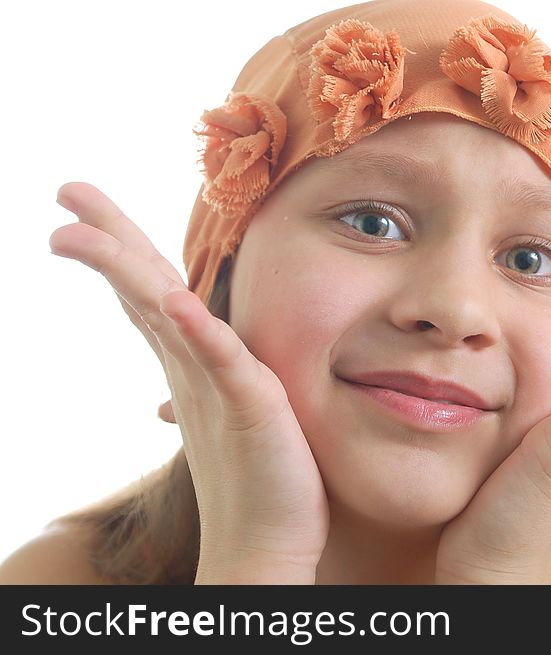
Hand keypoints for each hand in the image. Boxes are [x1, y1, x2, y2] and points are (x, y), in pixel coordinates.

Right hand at [49, 182, 329, 583]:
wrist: (266, 543)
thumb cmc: (259, 473)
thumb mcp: (232, 403)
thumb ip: (212, 367)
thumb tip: (189, 347)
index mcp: (191, 362)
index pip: (150, 292)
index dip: (120, 247)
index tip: (83, 208)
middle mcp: (191, 369)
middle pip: (144, 289)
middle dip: (107, 239)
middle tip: (65, 191)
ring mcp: (214, 387)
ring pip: (166, 314)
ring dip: (127, 271)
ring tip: (80, 232)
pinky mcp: (249, 407)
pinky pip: (224, 361)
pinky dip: (198, 330)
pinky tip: (176, 300)